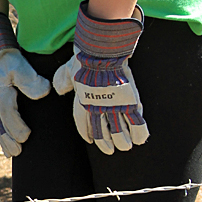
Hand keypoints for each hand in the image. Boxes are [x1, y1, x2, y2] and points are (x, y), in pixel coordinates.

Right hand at [0, 12, 50, 157]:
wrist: (0, 58)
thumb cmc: (13, 62)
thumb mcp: (20, 65)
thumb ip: (30, 79)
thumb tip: (44, 92)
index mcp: (1, 88)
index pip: (7, 108)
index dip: (16, 123)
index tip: (27, 135)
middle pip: (0, 121)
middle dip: (9, 136)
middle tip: (20, 148)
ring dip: (5, 140)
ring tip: (15, 153)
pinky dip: (2, 138)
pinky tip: (9, 151)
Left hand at [52, 2, 147, 154]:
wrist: (100, 52)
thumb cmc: (84, 59)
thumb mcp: (67, 70)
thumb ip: (62, 81)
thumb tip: (60, 90)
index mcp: (82, 103)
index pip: (84, 125)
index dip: (88, 134)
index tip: (92, 141)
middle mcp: (97, 109)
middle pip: (102, 133)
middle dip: (106, 143)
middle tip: (111, 149)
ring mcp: (114, 107)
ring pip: (119, 132)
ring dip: (123, 141)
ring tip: (126, 146)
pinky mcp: (130, 102)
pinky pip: (136, 123)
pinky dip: (139, 133)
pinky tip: (140, 139)